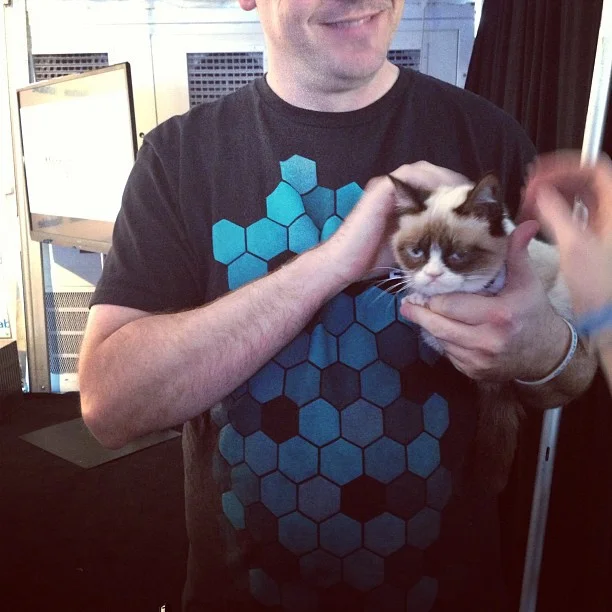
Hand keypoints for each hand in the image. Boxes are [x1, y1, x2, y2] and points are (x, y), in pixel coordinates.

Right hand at [320, 161, 468, 284]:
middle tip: (477, 200)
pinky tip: (446, 198)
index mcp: (403, 198)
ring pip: (426, 172)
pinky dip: (431, 182)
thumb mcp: (410, 246)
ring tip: (464, 197)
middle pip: (435, 176)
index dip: (459, 196)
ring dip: (447, 182)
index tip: (479, 209)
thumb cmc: (374, 259)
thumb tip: (457, 245)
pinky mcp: (382, 187)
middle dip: (457, 187)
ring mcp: (387, 185)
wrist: (345, 262)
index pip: (438, 187)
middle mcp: (396, 187)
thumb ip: (427, 235)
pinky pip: (412, 176)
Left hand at [399, 221, 570, 381]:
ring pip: (440, 340)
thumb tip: (523, 225)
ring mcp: (479, 361)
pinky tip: (440, 329)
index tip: (418, 290)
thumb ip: (517, 254)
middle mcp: (487, 341)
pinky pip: (447, 354)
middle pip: (438, 325)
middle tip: (407, 303)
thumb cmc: (533, 313)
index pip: (450, 306)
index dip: (432, 298)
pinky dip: (442, 341)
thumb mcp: (527, 282)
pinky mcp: (473, 372)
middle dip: (421, 313)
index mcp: (498, 315)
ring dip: (429, 327)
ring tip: (416, 313)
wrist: (546, 355)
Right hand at [520, 151, 611, 314]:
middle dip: (556, 179)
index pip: (595, 169)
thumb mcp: (573, 245)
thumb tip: (540, 192)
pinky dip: (558, 207)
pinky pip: (578, 210)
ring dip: (555, 192)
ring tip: (532, 201)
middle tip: (531, 187)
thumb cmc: (599, 287)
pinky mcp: (599, 235)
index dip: (564, 166)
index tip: (539, 174)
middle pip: (587, 179)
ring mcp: (608, 223)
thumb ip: (554, 213)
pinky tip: (540, 214)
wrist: (607, 315)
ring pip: (582, 194)